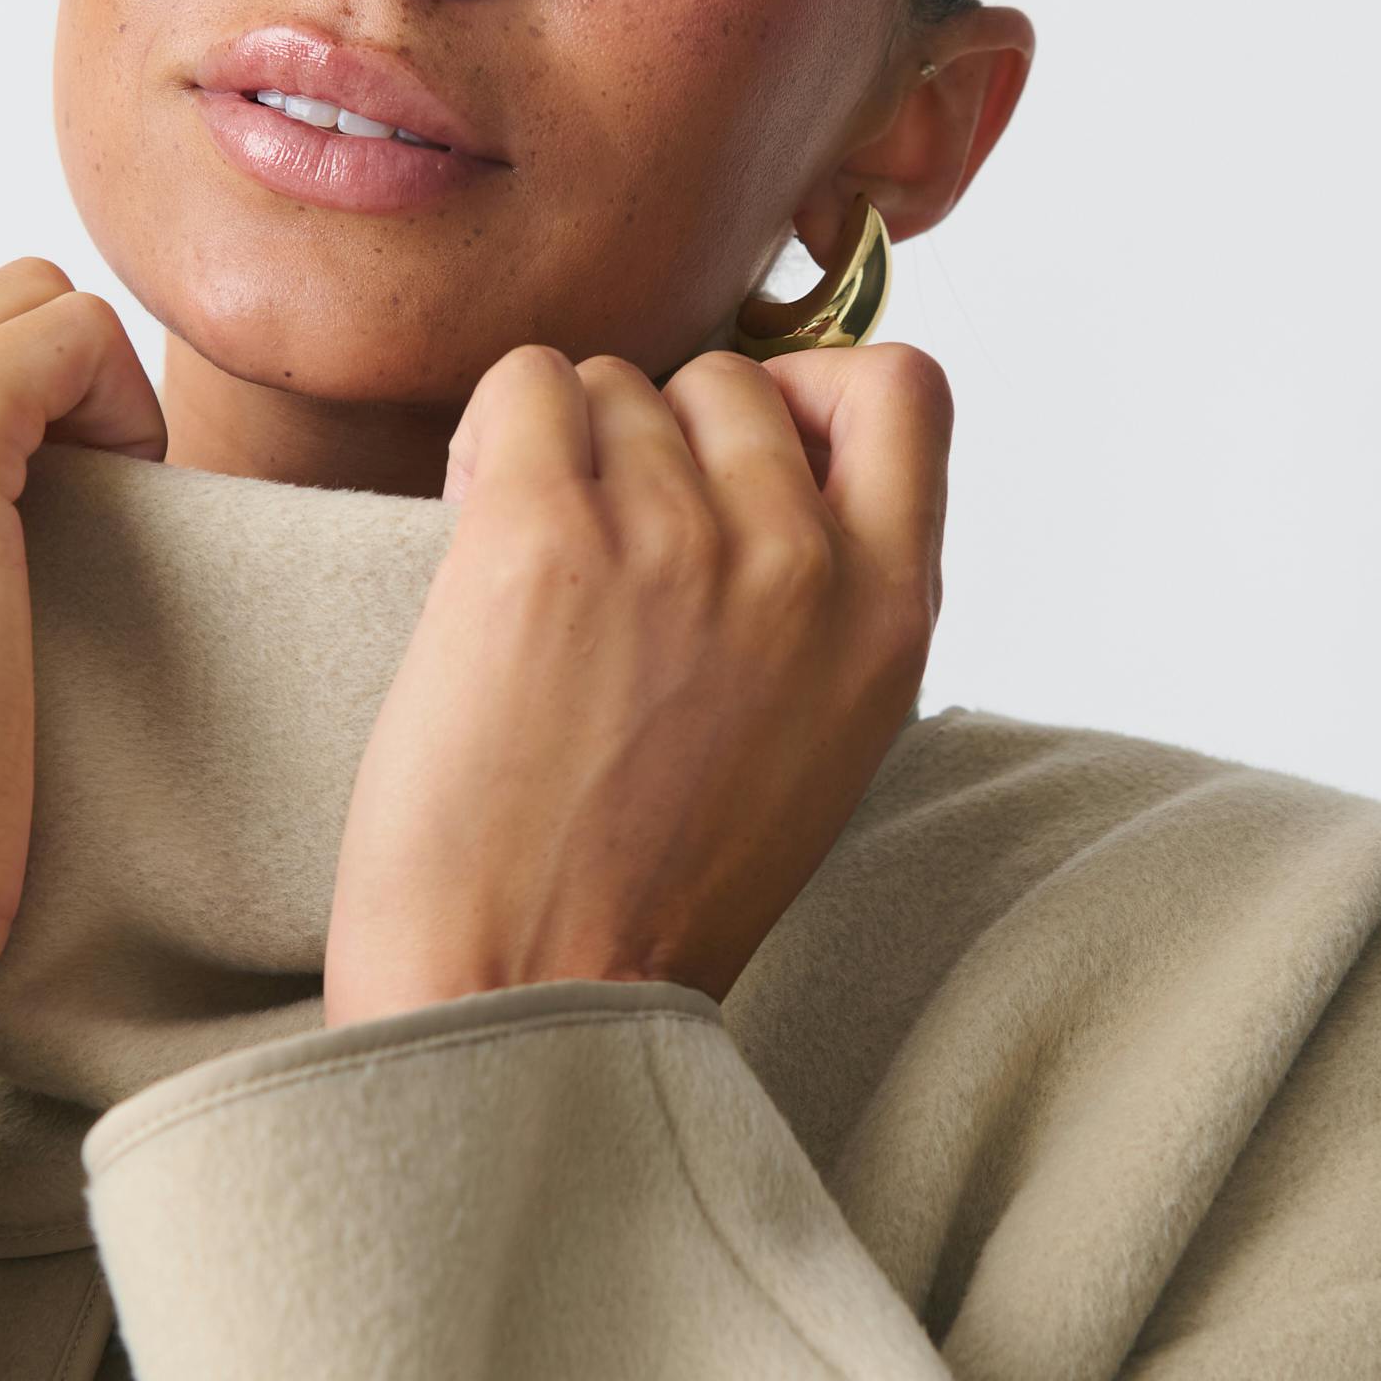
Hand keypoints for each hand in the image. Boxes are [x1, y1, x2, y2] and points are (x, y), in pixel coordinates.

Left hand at [322, 341, 949, 1027]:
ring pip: (618, 386)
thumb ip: (823, 602)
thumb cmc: (648, 895)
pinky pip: (528, 385)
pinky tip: (477, 524)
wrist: (525, 998)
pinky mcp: (544, 536)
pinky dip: (495, 434)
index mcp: (891, 616)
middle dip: (658, 441)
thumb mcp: (813, 744)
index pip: (903, 389)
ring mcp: (675, 540)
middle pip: (729, 382)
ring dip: (566, 454)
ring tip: (535, 576)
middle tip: (604, 550)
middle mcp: (800, 563)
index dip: (808, 396)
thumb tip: (763, 462)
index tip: (738, 459)